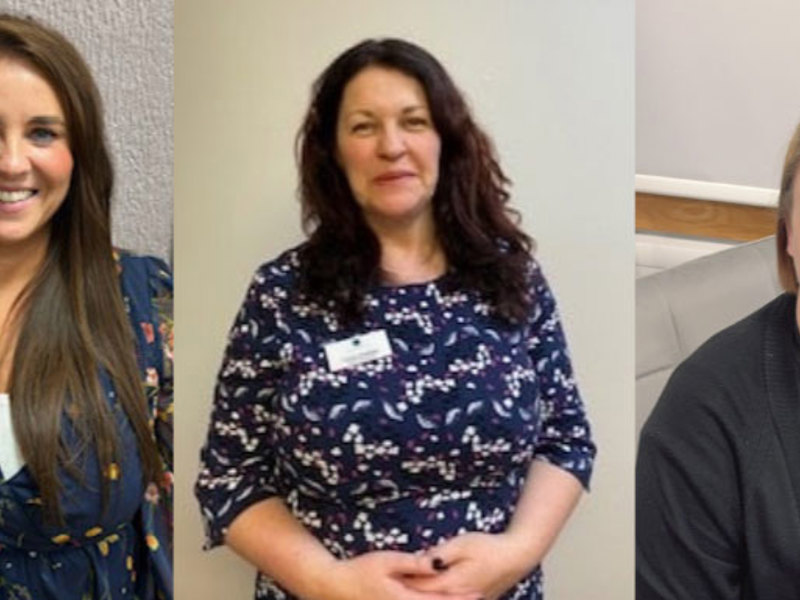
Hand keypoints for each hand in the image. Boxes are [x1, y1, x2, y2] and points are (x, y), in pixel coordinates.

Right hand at [325, 550, 483, 599]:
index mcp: (404, 599)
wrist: (334, 587)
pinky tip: (435, 599)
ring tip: (465, 597)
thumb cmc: (359, 571)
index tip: (477, 592)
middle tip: (478, 596)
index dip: (459, 598)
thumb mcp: (386, 561)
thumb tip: (436, 563)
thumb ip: (413, 564)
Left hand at [403, 533, 534, 599]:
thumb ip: (439, 554)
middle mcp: (456, 597)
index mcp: (451, 583)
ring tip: (405, 588)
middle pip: (425, 598)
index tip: (387, 575)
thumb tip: (419, 560)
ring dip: (422, 595)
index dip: (403, 581)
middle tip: (390, 583)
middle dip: (409, 590)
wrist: (517, 558)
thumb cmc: (489, 547)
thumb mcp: (462, 543)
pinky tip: (429, 591)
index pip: (419, 586)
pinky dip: (437, 597)